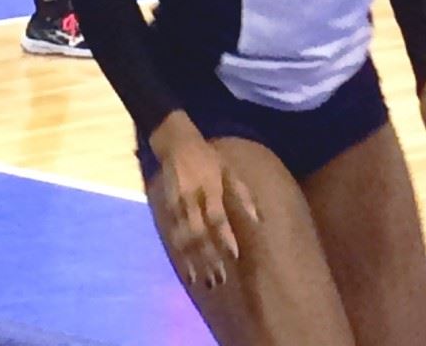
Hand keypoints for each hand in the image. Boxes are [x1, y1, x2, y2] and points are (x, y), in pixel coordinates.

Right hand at [151, 114, 259, 289]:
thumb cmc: (208, 158)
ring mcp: (177, 205)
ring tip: (204, 282)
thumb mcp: (228, 169)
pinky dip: (181, 256)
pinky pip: (174, 237)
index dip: (224, 236)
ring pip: (185, 239)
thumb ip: (242, 194)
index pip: (217, 216)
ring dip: (194, 262)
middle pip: (200, 233)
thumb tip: (259, 219)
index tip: (233, 255)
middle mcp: (192, 198)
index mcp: (210, 187)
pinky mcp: (167, 210)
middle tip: (219, 279)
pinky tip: (188, 272)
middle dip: (209, 257)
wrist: (176, 143)